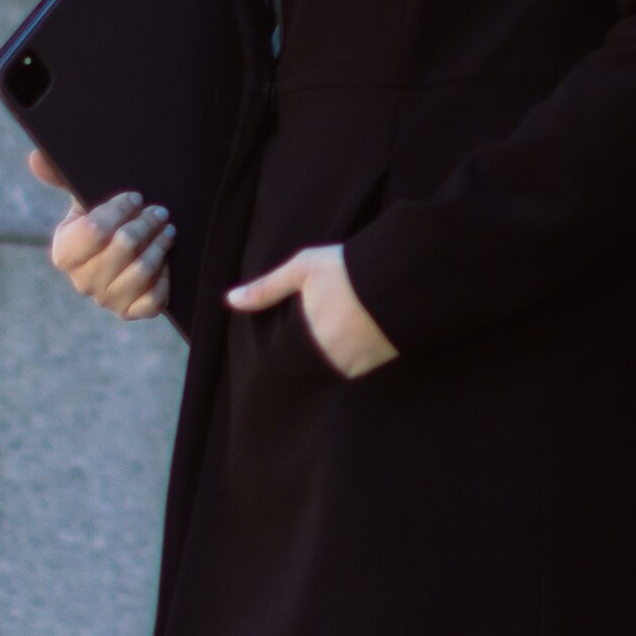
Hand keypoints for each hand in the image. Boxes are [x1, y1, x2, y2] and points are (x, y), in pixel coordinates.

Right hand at [37, 152, 174, 322]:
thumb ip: (60, 176)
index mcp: (64, 252)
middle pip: (122, 248)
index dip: (119, 211)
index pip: (94, 231)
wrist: (120, 254)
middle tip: (159, 211)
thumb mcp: (82, 198)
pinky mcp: (130, 312)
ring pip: (140, 273)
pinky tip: (166, 260)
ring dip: (159, 247)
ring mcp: (106, 299)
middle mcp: (82, 281)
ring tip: (168, 229)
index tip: (135, 197)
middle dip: (145, 224)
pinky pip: (152, 301)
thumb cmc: (101, 221)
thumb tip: (37, 157)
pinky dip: (164, 279)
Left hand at [225, 242, 398, 377]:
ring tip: (343, 326)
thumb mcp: (304, 268)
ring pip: (335, 366)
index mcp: (309, 340)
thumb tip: (229, 300)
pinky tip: (361, 330)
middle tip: (324, 324)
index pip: (286, 358)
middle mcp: (332, 359)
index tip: (294, 332)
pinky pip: (360, 365)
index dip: (287, 346)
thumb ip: (266, 288)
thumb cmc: (349, 268)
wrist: (407, 273)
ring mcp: (359, 363)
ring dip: (334, 352)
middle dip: (312, 350)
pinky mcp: (382, 362)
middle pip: (311, 364)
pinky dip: (356, 352)